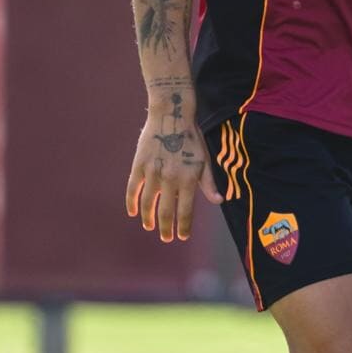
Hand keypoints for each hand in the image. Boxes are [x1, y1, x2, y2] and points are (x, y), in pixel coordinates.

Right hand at [125, 111, 221, 242]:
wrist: (171, 114)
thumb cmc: (191, 138)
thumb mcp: (204, 160)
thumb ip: (209, 183)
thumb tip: (219, 201)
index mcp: (188, 179)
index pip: (185, 212)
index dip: (183, 227)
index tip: (182, 237)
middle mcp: (170, 179)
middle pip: (166, 212)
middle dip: (166, 228)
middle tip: (166, 238)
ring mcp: (153, 173)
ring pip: (148, 204)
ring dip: (148, 218)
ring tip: (150, 226)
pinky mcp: (139, 165)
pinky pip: (133, 189)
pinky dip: (131, 203)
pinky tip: (132, 212)